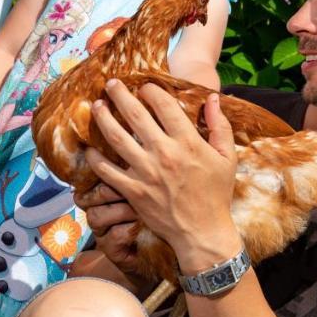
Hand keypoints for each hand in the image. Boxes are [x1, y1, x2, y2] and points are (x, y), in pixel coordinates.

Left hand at [86, 81, 240, 272]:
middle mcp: (164, 154)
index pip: (164, 106)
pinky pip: (107, 171)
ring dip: (103, 118)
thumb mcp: (227, 158)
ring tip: (96, 106)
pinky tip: (89, 148)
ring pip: (116, 138)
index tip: (144, 86)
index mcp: (188, 143)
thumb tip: (212, 99)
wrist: (203, 232)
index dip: (151, 91)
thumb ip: (220, 126)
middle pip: (135, 115)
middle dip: (120, 95)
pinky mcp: (133, 192)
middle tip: (111, 84)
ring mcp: (146, 173)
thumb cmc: (216, 194)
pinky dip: (95, 159)